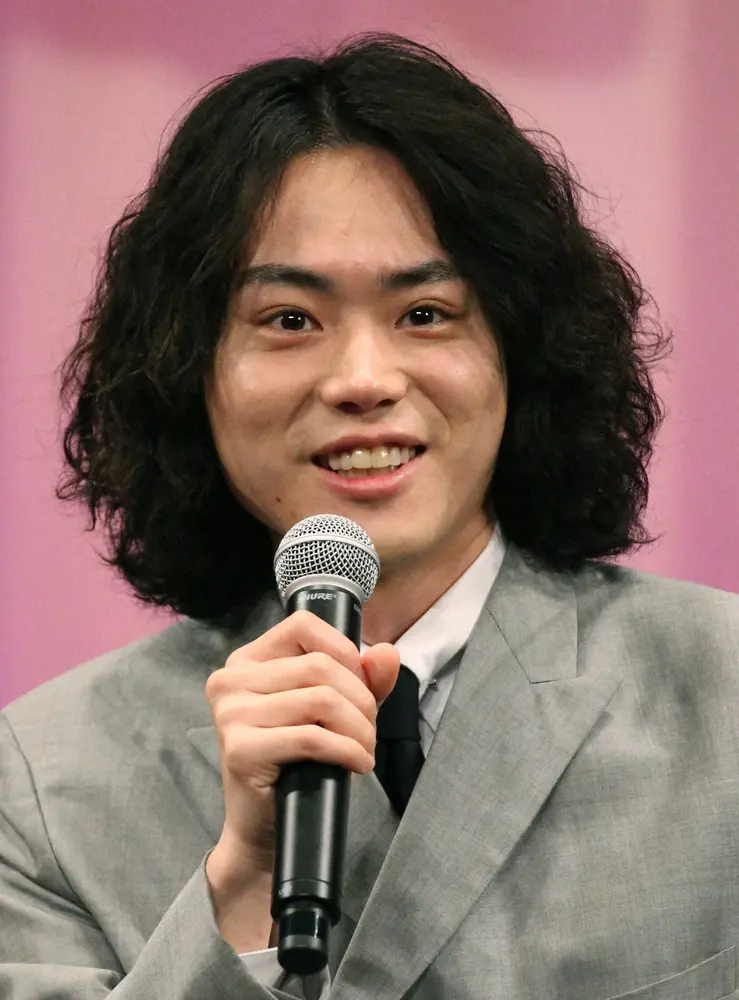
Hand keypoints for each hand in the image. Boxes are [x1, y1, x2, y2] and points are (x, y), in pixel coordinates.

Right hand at [204, 610, 398, 949]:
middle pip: (319, 666)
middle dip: (360, 699)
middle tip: (369, 731)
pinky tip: (358, 764)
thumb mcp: (333, 710)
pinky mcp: (240, 749)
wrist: (264, 828)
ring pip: (320, 699)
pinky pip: (312, 738)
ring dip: (358, 728)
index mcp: (247, 660)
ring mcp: (231, 714)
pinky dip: (347, 750)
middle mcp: (231, 679)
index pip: (303, 625)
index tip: (362, 687)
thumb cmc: (297, 763)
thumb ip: (362, 678)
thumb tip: (386, 653)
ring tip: (364, 749)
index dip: (344, 651)